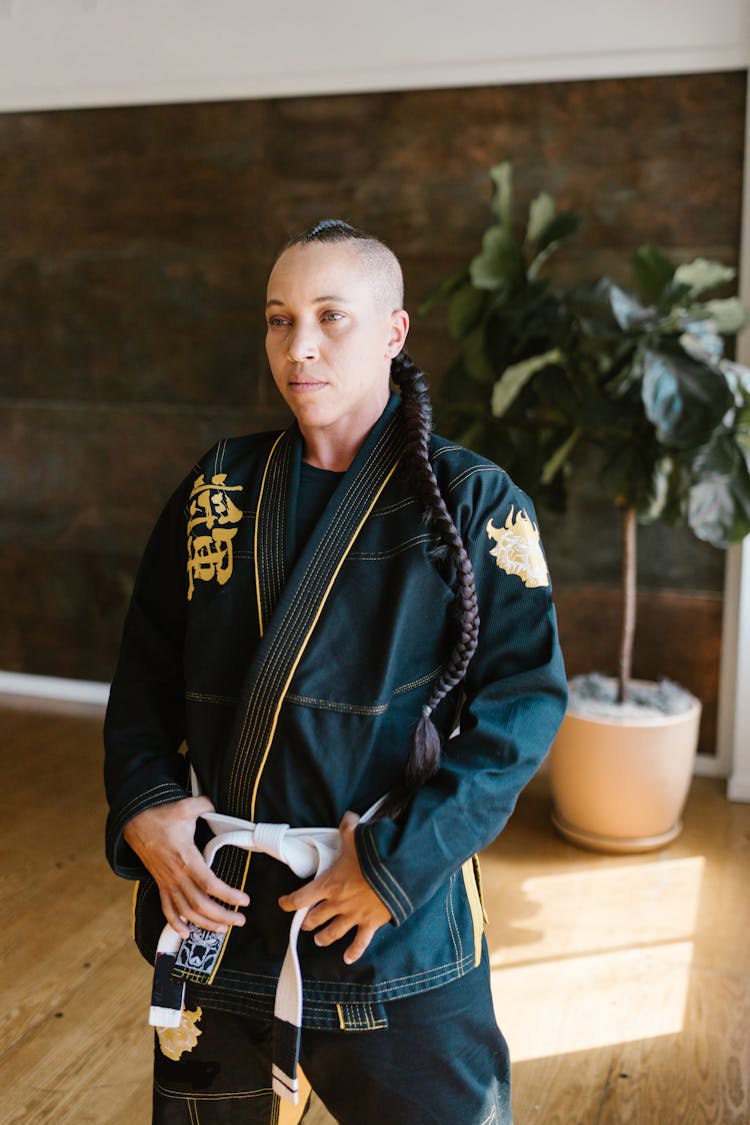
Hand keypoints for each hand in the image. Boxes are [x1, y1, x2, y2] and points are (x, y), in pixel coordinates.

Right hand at [123, 797, 249, 939]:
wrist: (135, 824)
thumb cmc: (162, 816)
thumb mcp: (185, 807)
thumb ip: (204, 805)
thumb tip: (216, 804)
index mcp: (186, 858)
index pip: (209, 884)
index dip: (228, 895)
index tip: (244, 900)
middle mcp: (177, 875)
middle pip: (200, 904)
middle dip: (222, 916)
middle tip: (240, 920)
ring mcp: (167, 882)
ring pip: (186, 911)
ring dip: (204, 924)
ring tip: (223, 929)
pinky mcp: (161, 884)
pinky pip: (167, 908)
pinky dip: (175, 923)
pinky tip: (186, 933)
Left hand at [278, 811, 390, 964]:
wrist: (396, 871)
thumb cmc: (372, 853)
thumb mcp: (356, 836)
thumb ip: (348, 827)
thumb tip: (348, 816)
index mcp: (328, 883)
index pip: (300, 898)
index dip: (288, 903)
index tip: (283, 903)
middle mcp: (337, 903)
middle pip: (314, 918)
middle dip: (307, 922)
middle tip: (306, 923)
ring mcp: (353, 915)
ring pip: (332, 933)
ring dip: (323, 937)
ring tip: (320, 940)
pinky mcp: (370, 923)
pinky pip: (359, 943)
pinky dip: (353, 952)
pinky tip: (347, 958)